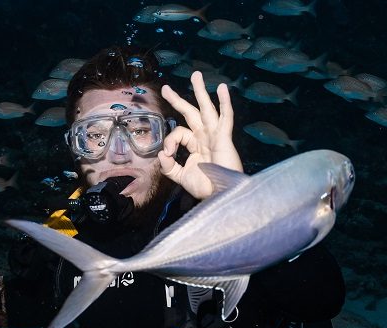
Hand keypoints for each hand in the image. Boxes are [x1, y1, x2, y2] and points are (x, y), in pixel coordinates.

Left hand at [158, 71, 243, 199]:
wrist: (221, 194)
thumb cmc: (206, 187)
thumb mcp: (181, 176)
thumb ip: (169, 166)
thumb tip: (161, 153)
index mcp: (196, 145)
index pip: (179, 133)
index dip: (170, 140)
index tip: (167, 154)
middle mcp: (205, 137)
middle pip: (191, 113)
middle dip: (179, 100)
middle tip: (166, 89)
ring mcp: (215, 135)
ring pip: (207, 109)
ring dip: (201, 91)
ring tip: (196, 75)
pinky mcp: (224, 138)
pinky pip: (225, 117)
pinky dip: (225, 103)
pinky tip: (222, 89)